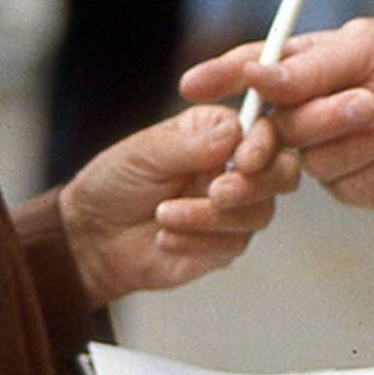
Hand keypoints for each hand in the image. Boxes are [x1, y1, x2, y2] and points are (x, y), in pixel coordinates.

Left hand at [59, 106, 300, 308]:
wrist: (92, 238)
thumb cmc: (114, 184)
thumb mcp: (145, 153)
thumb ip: (191, 144)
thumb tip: (235, 132)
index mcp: (220, 132)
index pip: (264, 130)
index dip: (264, 144)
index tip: (244, 159)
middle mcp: (236, 167)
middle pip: (281, 172)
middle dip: (253, 185)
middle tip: (216, 193)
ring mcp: (234, 208)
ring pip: (259, 213)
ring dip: (211, 217)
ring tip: (165, 216)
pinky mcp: (226, 243)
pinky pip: (234, 244)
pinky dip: (199, 242)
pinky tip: (166, 238)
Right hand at [179, 18, 373, 208]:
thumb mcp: (368, 47)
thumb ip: (311, 70)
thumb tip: (255, 77)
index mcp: (302, 71)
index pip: (251, 73)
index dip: (221, 78)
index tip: (192, 86)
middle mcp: (306, 115)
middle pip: (276, 129)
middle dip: (303, 125)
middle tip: (332, 115)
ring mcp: (329, 156)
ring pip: (317, 157)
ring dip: (364, 135)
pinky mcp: (357, 186)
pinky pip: (354, 178)